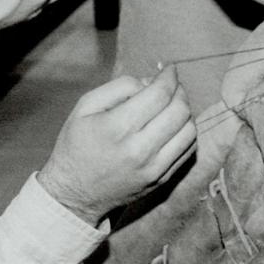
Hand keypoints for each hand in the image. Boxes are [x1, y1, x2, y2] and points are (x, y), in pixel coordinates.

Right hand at [37, 66, 195, 224]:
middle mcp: (140, 149)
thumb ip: (118, 87)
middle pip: (179, 110)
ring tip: (172, 105)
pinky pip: (188, 150)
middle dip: (179, 91)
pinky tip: (173, 126)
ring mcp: (154, 167)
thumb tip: (149, 82)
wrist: (74, 194)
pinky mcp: (161, 179)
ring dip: (185, 111)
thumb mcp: (85, 107)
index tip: (169, 69)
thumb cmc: (76, 146)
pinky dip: (186, 132)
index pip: (159, 94)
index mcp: (117, 128)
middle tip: (171, 85)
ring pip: (189, 130)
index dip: (168, 76)